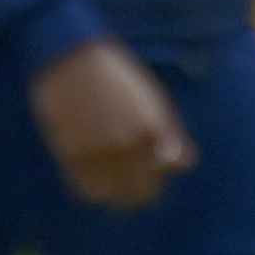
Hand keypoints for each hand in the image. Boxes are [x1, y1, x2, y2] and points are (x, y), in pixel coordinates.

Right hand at [27, 39, 193, 210]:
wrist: (70, 57)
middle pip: (141, 193)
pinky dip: (93, 190)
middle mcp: (127, 143)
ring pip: (113, 197)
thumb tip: (183, 164)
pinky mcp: (71, 152)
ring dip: (115, 196)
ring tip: (111, 186)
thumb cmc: (116, 76)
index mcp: (151, 127)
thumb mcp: (151, 99)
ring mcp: (98, 150)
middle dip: (139, 191)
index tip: (150, 169)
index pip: (164, 172)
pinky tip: (93, 177)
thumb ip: (170, 133)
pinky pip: (87, 190)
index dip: (158, 174)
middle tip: (131, 183)